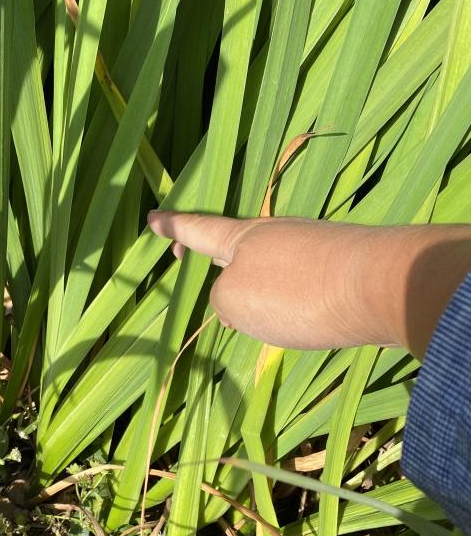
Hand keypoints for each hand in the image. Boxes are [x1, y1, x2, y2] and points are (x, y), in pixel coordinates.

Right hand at [147, 211, 470, 358]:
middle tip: (183, 254)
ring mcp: (311, 247)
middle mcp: (275, 234)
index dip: (174, 227)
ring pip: (268, 265)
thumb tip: (243, 300)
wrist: (380, 286)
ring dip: (251, 284)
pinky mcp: (341, 266)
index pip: (198, 230)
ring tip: (243, 313)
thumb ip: (225, 299)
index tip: (154, 218)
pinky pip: (299, 280)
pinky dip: (285, 296)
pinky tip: (294, 318)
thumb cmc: (296, 294)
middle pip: (234, 244)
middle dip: (210, 254)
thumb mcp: (235, 302)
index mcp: (241, 239)